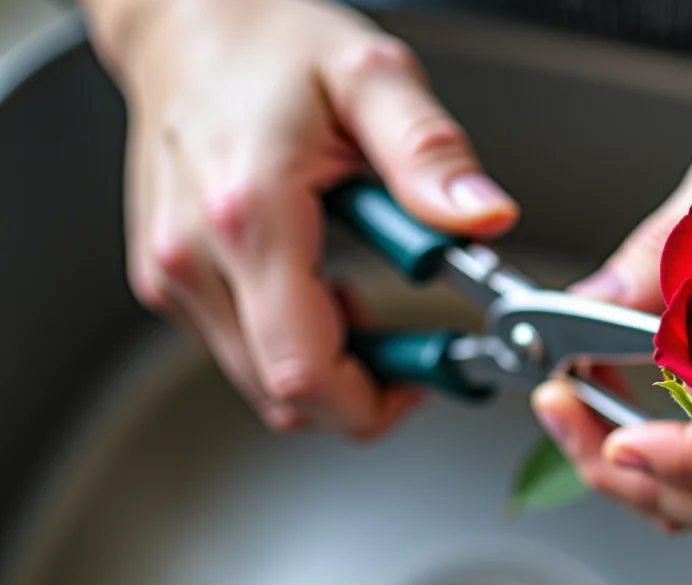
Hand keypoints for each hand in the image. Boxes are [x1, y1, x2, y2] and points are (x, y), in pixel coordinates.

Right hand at [99, 0, 518, 435]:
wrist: (190, 24)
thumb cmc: (272, 45)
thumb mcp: (374, 81)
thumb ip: (431, 157)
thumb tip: (485, 220)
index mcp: (250, 214)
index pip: (306, 370)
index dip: (376, 401)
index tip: (427, 379)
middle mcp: (195, 256)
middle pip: (287, 393)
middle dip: (364, 387)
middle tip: (415, 346)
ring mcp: (173, 273)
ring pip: (264, 381)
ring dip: (330, 365)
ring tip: (366, 298)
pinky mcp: (168, 279)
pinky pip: (242, 350)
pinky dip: (295, 342)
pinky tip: (324, 288)